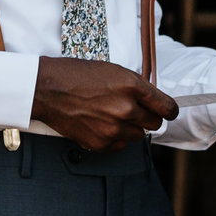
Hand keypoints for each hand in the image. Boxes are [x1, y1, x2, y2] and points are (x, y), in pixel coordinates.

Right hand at [30, 57, 178, 152]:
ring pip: (137, 135)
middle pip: (154, 124)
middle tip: (129, 110)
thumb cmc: (76, 75)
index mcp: (132, 86)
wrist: (46, 89)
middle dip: (146, 117)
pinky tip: (99, 124)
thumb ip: (136, 87)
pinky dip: (114, 137)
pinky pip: (120, 145)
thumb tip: (153, 102)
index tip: (166, 111)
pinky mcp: (102, 143)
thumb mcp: (112, 70)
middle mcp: (127, 109)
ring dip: (129, 127)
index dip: (169, 110)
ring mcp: (114, 128)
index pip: (167, 107)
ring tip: (108, 115)